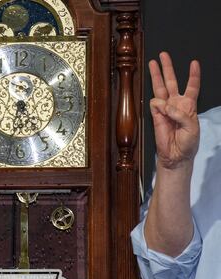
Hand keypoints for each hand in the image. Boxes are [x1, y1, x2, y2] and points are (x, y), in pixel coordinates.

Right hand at [149, 52, 200, 169]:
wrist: (176, 156)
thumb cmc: (188, 142)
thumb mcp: (192, 127)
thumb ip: (181, 114)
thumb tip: (164, 105)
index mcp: (189, 106)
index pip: (192, 86)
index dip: (193, 75)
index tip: (194, 63)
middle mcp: (176, 104)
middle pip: (171, 82)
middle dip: (167, 68)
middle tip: (163, 55)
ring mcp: (164, 109)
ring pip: (159, 88)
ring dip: (156, 75)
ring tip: (152, 63)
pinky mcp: (155, 115)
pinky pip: (155, 104)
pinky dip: (159, 106)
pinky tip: (162, 110)